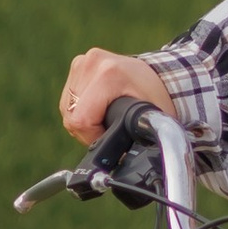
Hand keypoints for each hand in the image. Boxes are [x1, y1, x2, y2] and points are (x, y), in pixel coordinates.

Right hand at [60, 50, 176, 145]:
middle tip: (111, 128)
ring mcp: (83, 61)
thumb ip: (136, 140)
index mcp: (109, 74)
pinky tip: (98, 107)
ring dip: (83, 120)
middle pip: (72, 116)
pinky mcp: (78, 64)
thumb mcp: (149, 119)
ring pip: (67, 108)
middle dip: (89, 130)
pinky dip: (81, 109)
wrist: (160, 74)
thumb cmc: (158, 98)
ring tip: (106, 117)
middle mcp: (92, 63)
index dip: (93, 137)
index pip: (81, 120)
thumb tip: (127, 166)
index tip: (110, 137)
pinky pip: (68, 99)